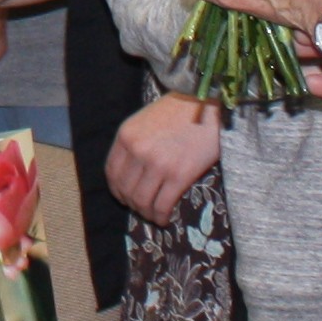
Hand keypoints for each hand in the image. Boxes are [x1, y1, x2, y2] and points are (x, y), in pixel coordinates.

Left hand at [103, 95, 221, 223]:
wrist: (210, 102)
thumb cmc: (181, 108)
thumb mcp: (146, 120)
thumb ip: (136, 142)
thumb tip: (133, 172)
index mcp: (126, 135)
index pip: (112, 172)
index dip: (117, 190)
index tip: (124, 197)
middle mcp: (137, 150)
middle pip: (126, 190)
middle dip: (133, 205)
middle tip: (143, 209)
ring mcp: (157, 163)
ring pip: (142, 201)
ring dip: (147, 213)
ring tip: (155, 216)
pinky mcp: (178, 175)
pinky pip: (162, 205)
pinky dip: (161, 216)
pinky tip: (166, 218)